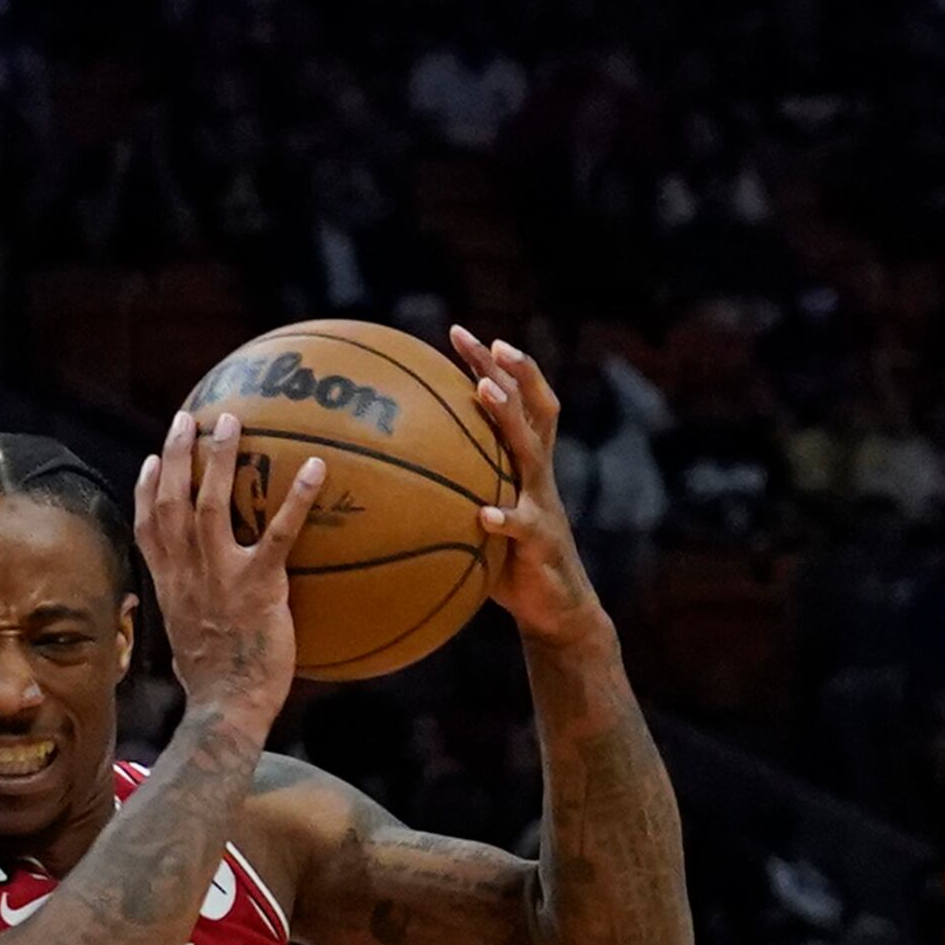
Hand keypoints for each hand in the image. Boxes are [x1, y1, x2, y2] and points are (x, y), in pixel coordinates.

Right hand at [138, 407, 321, 724]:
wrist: (225, 709)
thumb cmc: (214, 686)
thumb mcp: (188, 644)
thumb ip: (192, 615)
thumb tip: (200, 616)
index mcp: (170, 585)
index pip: (148, 528)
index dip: (146, 490)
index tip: (151, 461)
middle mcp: (188, 573)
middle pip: (173, 501)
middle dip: (177, 455)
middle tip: (188, 418)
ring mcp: (220, 576)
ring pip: (211, 504)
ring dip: (219, 458)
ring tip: (231, 421)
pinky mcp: (259, 586)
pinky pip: (278, 533)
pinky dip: (297, 498)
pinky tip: (316, 468)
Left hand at [453, 330, 607, 647]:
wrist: (557, 610)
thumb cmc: (510, 564)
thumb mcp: (481, 522)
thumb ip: (452, 496)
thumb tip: (387, 482)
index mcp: (526, 465)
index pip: (518, 402)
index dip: (496, 366)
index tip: (460, 334)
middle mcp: (539, 475)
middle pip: (529, 409)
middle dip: (507, 370)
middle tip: (482, 340)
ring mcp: (545, 505)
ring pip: (531, 450)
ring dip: (508, 417)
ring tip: (484, 391)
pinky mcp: (543, 543)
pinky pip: (523, 526)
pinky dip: (506, 518)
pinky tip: (485, 515)